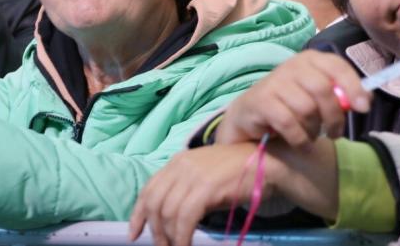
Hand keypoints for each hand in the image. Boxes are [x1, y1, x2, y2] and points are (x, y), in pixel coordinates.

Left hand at [129, 144, 269, 245]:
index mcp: (177, 162)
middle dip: (155, 230)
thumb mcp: (203, 179)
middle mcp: (180, 165)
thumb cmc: (237, 174)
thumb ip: (184, 192)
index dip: (138, 214)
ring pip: (168, 213)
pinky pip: (184, 218)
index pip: (149, 189)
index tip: (134, 234)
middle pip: (155, 203)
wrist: (266, 164)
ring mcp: (193, 175)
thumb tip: (168, 221)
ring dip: (169, 237)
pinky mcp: (205, 187)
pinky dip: (181, 237)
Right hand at [214, 50, 369, 149]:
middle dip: (334, 117)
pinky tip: (301, 144)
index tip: (363, 108)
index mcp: (310, 59)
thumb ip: (339, 94)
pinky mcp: (261, 101)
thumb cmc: (291, 104)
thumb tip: (366, 100)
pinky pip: (289, 124)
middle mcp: (292, 66)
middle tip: (336, 134)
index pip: (336, 66)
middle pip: (323, 90)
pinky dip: (300, 139)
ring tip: (312, 135)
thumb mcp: (317, 95)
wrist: (251, 114)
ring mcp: (275, 82)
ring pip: (307, 109)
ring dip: (314, 130)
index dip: (353, 86)